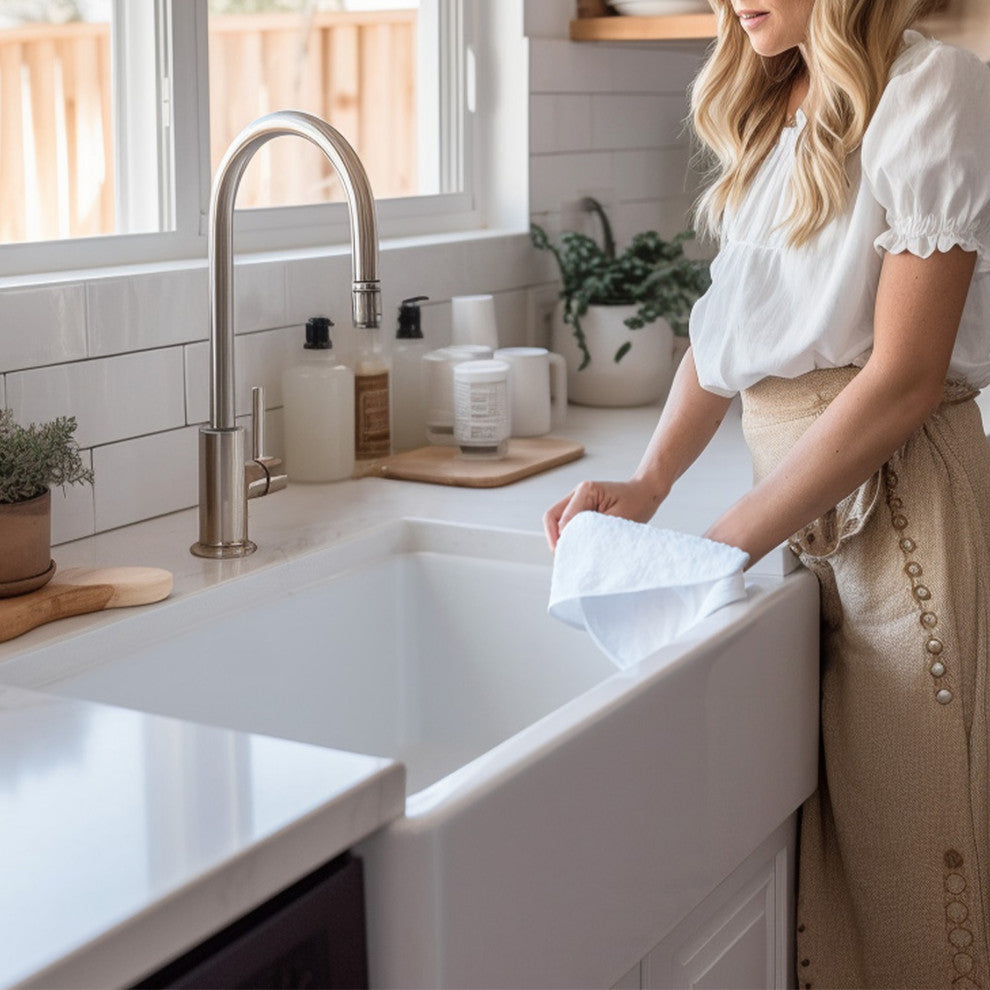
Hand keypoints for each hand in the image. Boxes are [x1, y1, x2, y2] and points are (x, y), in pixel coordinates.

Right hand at [543, 478, 663, 550]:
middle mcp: (577, 493)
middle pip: (551, 517)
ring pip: (555, 521)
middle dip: (555, 539)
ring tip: (570, 554)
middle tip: (564, 557)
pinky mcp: (580, 508)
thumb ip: (594, 530)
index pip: (563, 518)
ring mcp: (576, 500)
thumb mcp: (616, 519)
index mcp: (586, 490)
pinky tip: (576, 547)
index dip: (563, 538)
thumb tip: (575, 543)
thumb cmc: (636, 503)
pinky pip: (566, 523)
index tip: (569, 555)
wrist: (645, 493)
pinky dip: (568, 536)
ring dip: (560, 538)